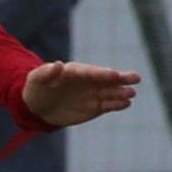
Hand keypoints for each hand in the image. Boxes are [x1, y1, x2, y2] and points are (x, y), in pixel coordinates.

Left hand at [22, 60, 140, 126]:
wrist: (38, 107)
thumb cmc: (36, 88)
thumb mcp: (36, 79)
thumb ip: (47, 72)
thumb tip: (58, 64)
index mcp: (75, 72)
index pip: (90, 72)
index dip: (101, 73)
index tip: (114, 74)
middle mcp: (88, 81)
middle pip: (106, 79)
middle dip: (120, 79)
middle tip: (135, 78)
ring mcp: (93, 94)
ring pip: (110, 92)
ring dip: (121, 93)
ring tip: (131, 94)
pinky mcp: (94, 107)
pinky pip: (107, 105)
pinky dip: (117, 105)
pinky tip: (126, 103)